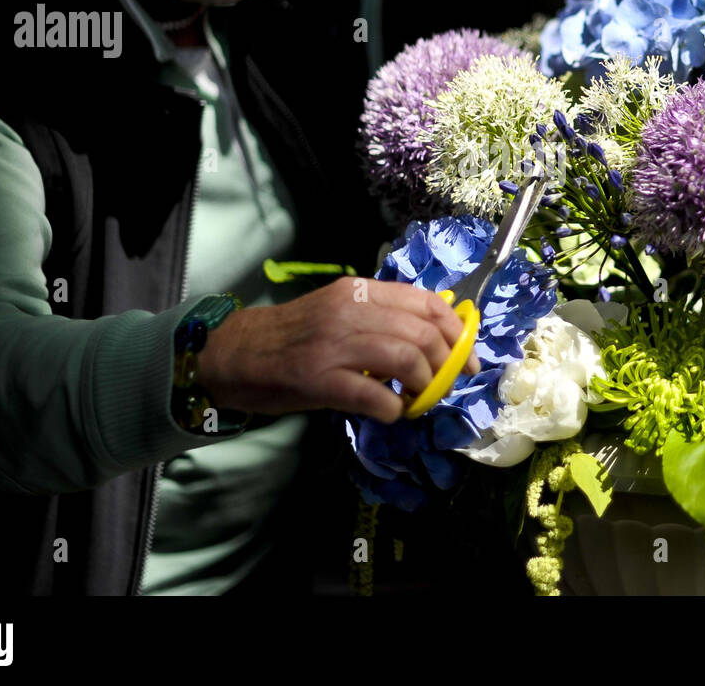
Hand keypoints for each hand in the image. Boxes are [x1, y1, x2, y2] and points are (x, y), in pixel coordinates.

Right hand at [195, 278, 480, 422]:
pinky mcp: (320, 381)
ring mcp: (334, 346)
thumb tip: (436, 332)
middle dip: (446, 364)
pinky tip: (391, 413)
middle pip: (423, 334)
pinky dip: (395, 410)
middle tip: (444, 385)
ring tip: (417, 399)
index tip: (468, 356)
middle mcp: (350, 312)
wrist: (237, 353)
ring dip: (424, 387)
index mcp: (359, 292)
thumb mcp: (340, 310)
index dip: (456, 331)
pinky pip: (376, 397)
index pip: (426, 303)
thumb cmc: (295, 335)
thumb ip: (382, 316)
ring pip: (406, 360)